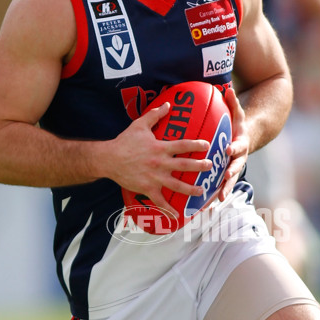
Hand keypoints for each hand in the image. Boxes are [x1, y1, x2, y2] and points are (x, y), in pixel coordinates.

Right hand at [111, 101, 212, 216]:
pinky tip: (177, 216)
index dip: (196, 145)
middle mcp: (160, 163)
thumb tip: (167, 103)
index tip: (207, 145)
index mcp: (160, 147)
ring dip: (191, 189)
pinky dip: (168, 209)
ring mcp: (155, 178)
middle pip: (185, 166)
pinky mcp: (148, 189)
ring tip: (201, 191)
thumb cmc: (124, 141)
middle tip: (210, 166)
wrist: (109, 159)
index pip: (183, 145)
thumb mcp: (139, 125)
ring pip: (177, 185)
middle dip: (200, 166)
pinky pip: (160, 201)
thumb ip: (155, 114)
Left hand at [218, 88, 249, 201]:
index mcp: (240, 144)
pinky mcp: (227, 174)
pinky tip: (206, 206)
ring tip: (216, 201)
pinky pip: (221, 186)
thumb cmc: (239, 124)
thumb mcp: (238, 112)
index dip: (234, 148)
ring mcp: (234, 168)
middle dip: (230, 176)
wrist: (249, 138)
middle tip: (224, 180)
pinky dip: (215, 195)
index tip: (228, 150)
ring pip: (229, 182)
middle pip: (235, 169)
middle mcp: (238, 159)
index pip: (238, 146)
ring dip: (223, 191)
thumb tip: (227, 88)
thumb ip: (233, 102)